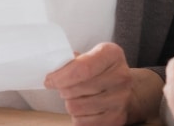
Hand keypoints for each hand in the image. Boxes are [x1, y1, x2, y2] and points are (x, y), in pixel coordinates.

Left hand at [44, 42, 160, 125]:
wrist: (123, 88)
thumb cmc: (101, 70)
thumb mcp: (90, 56)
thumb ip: (72, 61)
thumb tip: (53, 70)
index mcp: (112, 55)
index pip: (82, 68)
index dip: (60, 76)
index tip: (50, 80)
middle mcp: (121, 76)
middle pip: (75, 89)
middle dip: (64, 89)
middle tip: (67, 87)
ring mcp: (121, 99)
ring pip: (76, 107)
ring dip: (71, 103)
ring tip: (79, 96)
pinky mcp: (116, 119)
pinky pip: (82, 122)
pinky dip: (78, 116)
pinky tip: (86, 108)